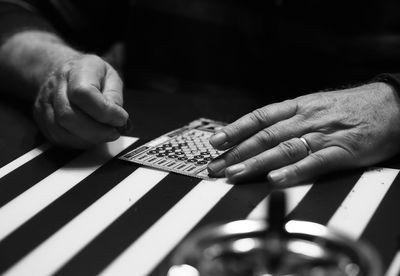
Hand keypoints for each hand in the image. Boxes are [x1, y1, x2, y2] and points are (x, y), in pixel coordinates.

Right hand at [33, 54, 128, 147]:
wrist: (64, 72)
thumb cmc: (90, 75)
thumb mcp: (110, 76)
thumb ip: (115, 96)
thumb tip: (117, 118)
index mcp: (76, 70)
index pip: (83, 93)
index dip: (104, 111)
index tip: (121, 118)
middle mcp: (56, 85)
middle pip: (68, 115)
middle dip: (97, 131)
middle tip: (114, 132)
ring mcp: (45, 104)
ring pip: (61, 130)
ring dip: (88, 139)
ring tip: (104, 134)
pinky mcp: (42, 120)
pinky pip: (58, 138)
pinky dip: (78, 142)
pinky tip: (90, 137)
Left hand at [208, 83, 399, 185]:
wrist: (390, 105)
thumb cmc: (347, 107)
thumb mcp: (313, 106)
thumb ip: (286, 119)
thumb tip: (257, 133)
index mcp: (297, 106)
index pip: (259, 117)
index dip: (235, 129)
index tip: (215, 141)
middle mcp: (305, 119)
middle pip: (264, 136)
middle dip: (237, 153)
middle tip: (216, 167)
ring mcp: (323, 135)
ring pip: (283, 149)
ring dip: (256, 163)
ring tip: (235, 174)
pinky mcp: (341, 151)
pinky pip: (313, 163)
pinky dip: (293, 171)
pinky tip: (275, 180)